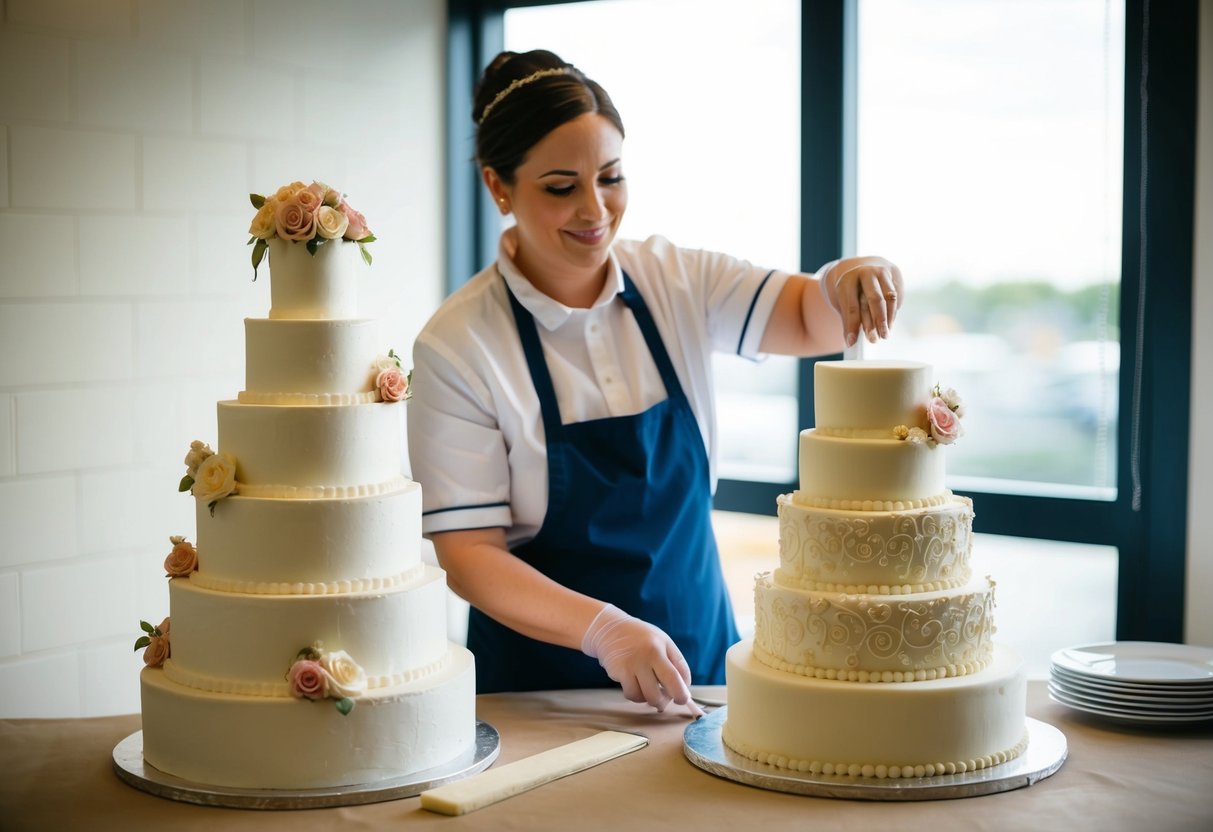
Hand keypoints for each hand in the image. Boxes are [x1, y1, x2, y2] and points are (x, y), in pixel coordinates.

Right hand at [581, 604, 704, 717]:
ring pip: (649, 697)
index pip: (681, 673)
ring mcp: (634, 663)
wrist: (609, 628)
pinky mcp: (619, 671)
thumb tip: (684, 688)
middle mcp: (650, 653)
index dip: (684, 690)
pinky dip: (636, 696)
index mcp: (662, 646)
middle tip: (668, 701)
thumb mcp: (661, 641)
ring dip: (651, 700)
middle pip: (670, 687)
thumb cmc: (638, 638)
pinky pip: (632, 695)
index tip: (682, 696)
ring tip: (649, 691)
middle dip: (673, 700)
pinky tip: (635, 686)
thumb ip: (674, 661)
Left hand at [819, 256, 903, 346]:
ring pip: (889, 298)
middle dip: (876, 322)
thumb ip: (848, 320)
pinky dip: (892, 313)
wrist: (866, 269)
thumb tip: (850, 342)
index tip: (852, 342)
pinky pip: (896, 297)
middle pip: (874, 299)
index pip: (851, 306)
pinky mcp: (893, 276)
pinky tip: (889, 325)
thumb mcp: (845, 301)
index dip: (852, 325)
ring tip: (884, 335)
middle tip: (875, 340)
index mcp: (848, 280)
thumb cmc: (853, 291)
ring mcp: (882, 273)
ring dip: (887, 319)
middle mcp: (866, 273)